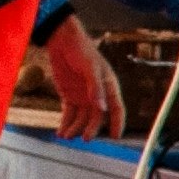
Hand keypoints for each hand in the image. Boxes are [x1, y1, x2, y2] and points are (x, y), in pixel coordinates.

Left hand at [44, 16, 125, 139]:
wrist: (62, 41)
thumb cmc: (82, 50)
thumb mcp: (90, 68)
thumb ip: (96, 88)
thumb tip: (101, 109)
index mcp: (109, 87)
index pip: (117, 109)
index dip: (117, 124)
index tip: (115, 137)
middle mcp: (98, 95)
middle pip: (97, 117)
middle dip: (91, 129)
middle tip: (84, 138)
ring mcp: (83, 96)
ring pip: (82, 118)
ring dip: (75, 128)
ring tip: (66, 136)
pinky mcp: (69, 96)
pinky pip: (69, 114)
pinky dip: (65, 123)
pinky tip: (61, 132)